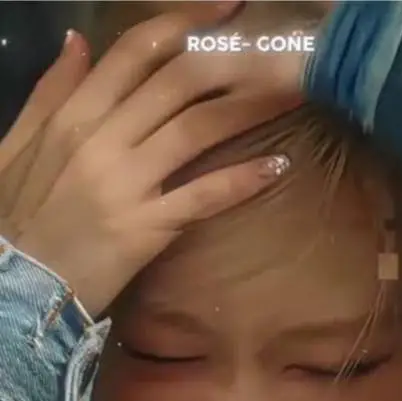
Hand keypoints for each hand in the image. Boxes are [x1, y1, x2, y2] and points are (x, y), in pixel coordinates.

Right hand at [1, 3, 297, 318]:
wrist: (20, 289)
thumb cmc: (20, 218)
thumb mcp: (18, 146)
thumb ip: (49, 92)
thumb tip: (79, 40)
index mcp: (73, 115)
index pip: (136, 54)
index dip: (186, 23)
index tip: (227, 8)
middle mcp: (103, 140)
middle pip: (179, 84)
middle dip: (233, 60)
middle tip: (280, 49)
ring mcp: (127, 185)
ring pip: (198, 130)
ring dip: (249, 108)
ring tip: (291, 93)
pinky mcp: (147, 228)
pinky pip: (202, 196)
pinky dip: (242, 180)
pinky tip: (278, 166)